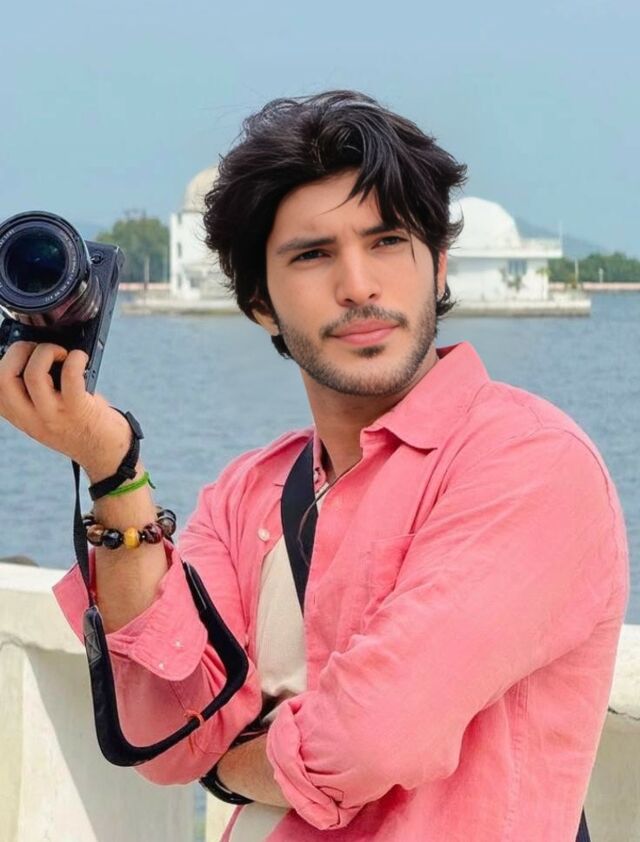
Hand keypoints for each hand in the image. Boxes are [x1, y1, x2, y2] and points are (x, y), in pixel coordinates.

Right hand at [0, 341, 130, 476]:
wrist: (107, 455)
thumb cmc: (80, 425)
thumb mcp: (47, 414)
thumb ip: (37, 391)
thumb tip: (39, 348)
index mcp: (19, 416)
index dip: (1, 361)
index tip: (18, 352)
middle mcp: (30, 418)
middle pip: (3, 376)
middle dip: (18, 350)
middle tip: (37, 348)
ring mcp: (53, 415)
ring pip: (33, 373)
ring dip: (47, 351)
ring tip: (62, 353)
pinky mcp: (78, 410)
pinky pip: (71, 375)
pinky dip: (75, 358)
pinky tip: (81, 357)